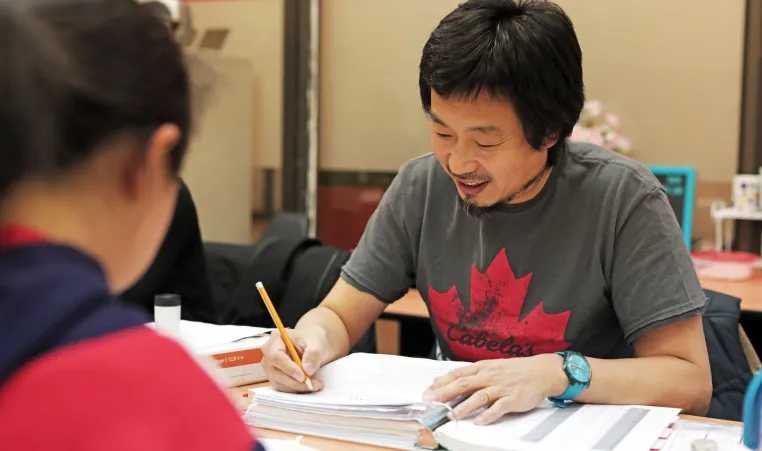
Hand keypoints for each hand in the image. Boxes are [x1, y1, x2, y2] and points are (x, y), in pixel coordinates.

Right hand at [261, 327, 328, 392]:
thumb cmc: (312, 340)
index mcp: (276, 338)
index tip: (303, 376)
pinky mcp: (275, 377)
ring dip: (297, 387)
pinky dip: (296, 389)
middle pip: (276, 372)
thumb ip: (313, 354)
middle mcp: (269, 353)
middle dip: (295, 382)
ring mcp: (270, 366)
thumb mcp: (317, 343)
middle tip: (314, 384)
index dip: (288, 368)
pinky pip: (283, 388)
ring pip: (279, 383)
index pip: (276, 356)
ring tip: (316, 384)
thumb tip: (308, 370)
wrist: (312, 346)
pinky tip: (309, 385)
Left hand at [422, 354, 566, 424]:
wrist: (541, 371)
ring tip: (452, 415)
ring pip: (479, 396)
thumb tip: (450, 380)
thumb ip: (473, 374)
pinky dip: (488, 415)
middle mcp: (489, 376)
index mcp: (482, 368)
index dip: (441, 382)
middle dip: (445, 393)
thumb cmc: (514, 370)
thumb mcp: (491, 367)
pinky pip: (499, 407)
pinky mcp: (513, 399)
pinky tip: (479, 421)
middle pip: (464, 384)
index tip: (428, 390)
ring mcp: (501, 387)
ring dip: (464, 406)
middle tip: (431, 401)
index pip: (457, 374)